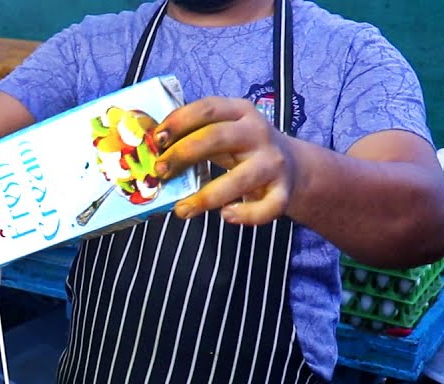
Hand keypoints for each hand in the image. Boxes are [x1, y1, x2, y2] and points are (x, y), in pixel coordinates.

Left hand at [153, 97, 296, 224]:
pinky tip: (225, 215)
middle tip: (159, 173)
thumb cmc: (243, 149)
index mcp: (240, 111)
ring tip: (182, 210)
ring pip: (239, 179)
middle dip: (183, 154)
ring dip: (206, 197)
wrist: (293, 167)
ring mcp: (273, 163)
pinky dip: (244, 215)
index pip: (207, 108)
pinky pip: (265, 208)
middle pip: (217, 138)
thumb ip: (195, 136)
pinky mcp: (283, 191)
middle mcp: (258, 133)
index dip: (179, 121)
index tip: (156, 139)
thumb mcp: (224, 132)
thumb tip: (150, 151)